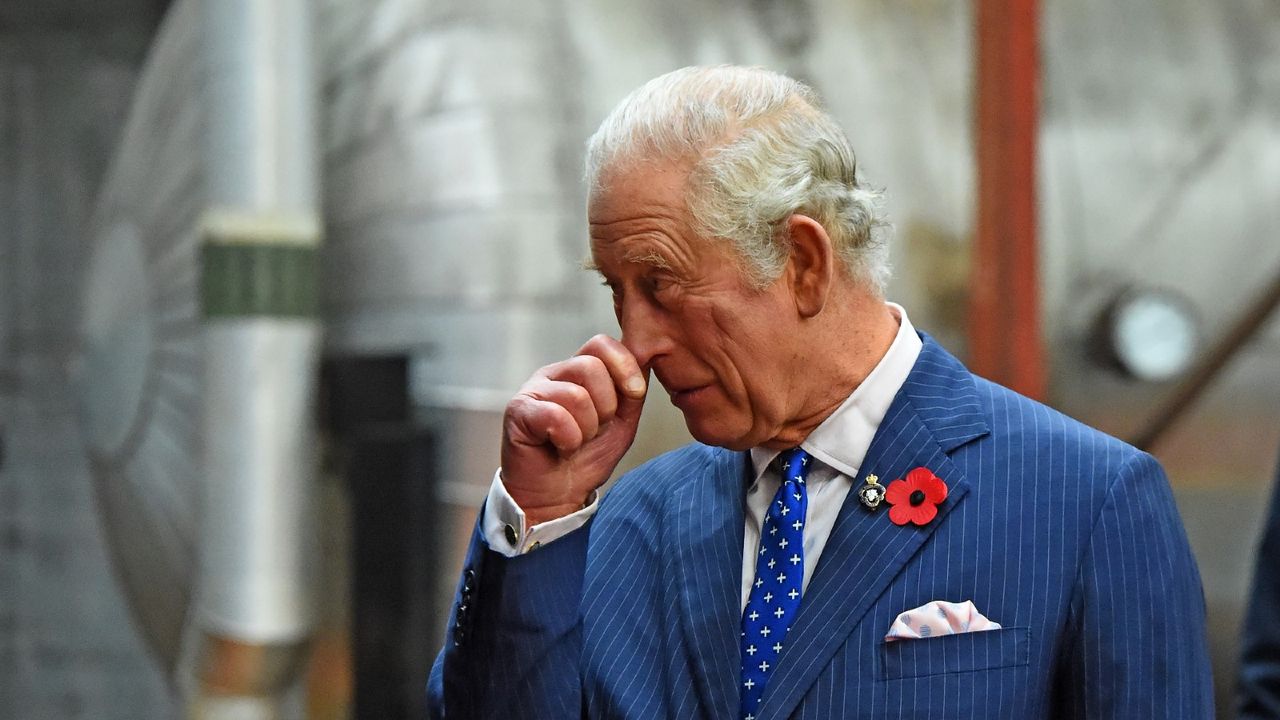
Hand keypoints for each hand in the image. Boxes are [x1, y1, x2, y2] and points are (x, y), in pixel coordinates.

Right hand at [500, 335, 647, 525]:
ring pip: (575, 395)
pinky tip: (560, 448)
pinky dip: (568, 440)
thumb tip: (645, 358)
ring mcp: (533, 389)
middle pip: (591, 366)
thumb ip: (632, 390)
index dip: (624, 365)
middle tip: (594, 430)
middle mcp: (555, 373)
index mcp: (579, 371)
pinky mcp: (518, 410)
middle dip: (606, 407)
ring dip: (586, 429)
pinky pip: (555, 416)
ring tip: (575, 442)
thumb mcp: (622, 421)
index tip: (635, 393)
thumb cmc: (586, 458)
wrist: (556, 496)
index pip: (602, 344)